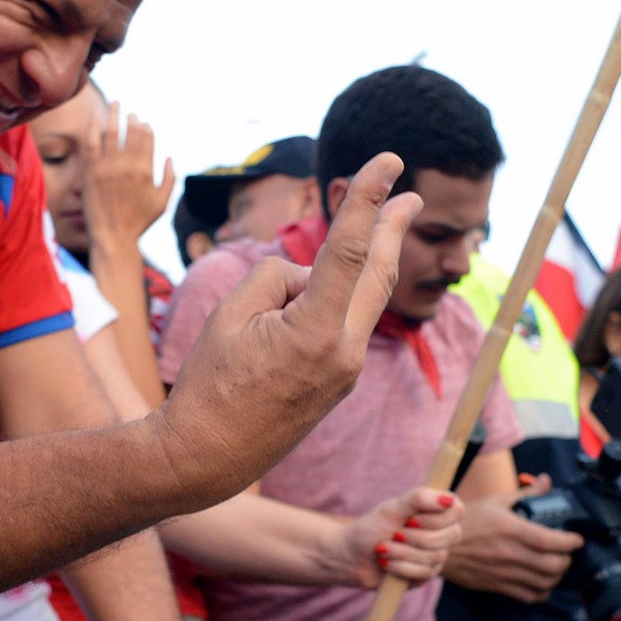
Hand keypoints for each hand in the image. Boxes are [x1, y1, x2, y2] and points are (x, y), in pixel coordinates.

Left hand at [81, 106, 174, 248]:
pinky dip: (94, 127)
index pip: (147, 138)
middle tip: (130, 114)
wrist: (112, 237)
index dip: (146, 127)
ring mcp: (107, 168)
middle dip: (132, 119)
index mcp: (146, 171)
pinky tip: (95, 118)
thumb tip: (168, 157)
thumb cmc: (138, 223)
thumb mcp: (162, 204)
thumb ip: (170, 179)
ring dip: (114, 115)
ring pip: (111, 132)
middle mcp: (128, 166)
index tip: (143, 123)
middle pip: (131, 132)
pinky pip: (91, 142)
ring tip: (115, 104)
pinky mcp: (91, 171)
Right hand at [161, 153, 420, 502]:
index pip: (351, 249)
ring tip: (387, 220)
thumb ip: (276, 279)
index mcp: (316, 332)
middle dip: (394, 227)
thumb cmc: (210, 384)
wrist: (208, 458)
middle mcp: (344, 353)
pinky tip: (307, 296)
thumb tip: (308, 278)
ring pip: (364, 298)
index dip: (370, 199)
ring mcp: (346, 371)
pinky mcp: (340, 381)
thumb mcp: (231, 315)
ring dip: (372, 259)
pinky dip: (334, 298)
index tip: (388, 163)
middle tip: (412, 194)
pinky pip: (344, 322)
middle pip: (378, 274)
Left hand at [339, 488, 462, 587]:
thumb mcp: (392, 508)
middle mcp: (440, 532)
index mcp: (436, 511)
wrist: (351, 556)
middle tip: (393, 534)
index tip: (411, 519)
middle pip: (450, 535)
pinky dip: (400, 567)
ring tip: (383, 549)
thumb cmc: (371, 527)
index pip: (457, 510)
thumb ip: (418, 498)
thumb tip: (447, 500)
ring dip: (402, 553)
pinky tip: (386, 564)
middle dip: (416, 538)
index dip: (436, 517)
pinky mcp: (426, 574)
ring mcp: (436, 554)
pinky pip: (424, 573)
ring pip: (435, 556)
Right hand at [441, 486, 581, 602]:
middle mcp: (509, 553)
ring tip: (556, 567)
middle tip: (567, 553)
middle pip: (552, 565)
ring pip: (543, 583)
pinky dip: (541, 592)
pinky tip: (541, 583)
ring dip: (556, 576)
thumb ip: (525, 493)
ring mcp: (503, 572)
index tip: (577, 539)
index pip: (549, 540)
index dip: (569, 542)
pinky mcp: (497, 586)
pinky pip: (528, 596)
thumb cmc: (466, 520)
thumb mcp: (495, 501)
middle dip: (567, 560)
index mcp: (510, 529)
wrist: (436, 543)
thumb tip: (546, 481)